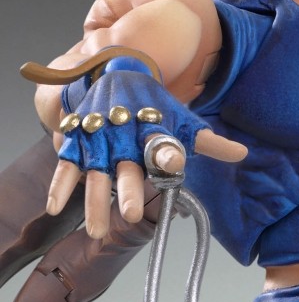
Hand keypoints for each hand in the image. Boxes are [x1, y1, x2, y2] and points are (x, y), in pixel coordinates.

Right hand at [48, 69, 245, 238]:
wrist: (119, 69)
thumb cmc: (155, 103)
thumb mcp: (182, 119)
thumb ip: (208, 141)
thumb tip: (242, 154)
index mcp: (152, 126)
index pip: (162, 143)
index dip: (168, 154)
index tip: (174, 166)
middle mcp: (124, 133)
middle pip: (127, 164)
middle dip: (128, 189)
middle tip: (133, 216)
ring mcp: (99, 137)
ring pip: (96, 172)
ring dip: (95, 201)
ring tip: (98, 232)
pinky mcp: (77, 139)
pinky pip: (66, 164)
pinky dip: (60, 184)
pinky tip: (54, 208)